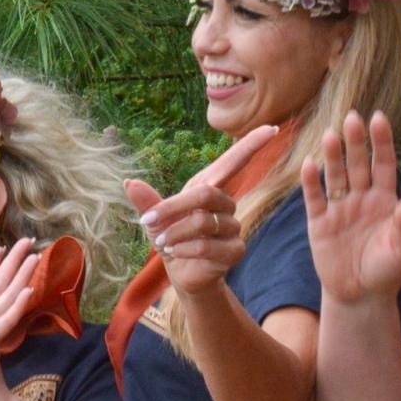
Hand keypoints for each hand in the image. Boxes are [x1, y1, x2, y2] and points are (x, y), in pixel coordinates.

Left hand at [125, 123, 277, 295]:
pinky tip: (176, 254)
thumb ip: (146, 201)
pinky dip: (183, 250)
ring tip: (162, 243)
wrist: (180, 272)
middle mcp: (226, 204)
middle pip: (206, 194)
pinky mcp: (236, 250)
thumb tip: (129, 182)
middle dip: (172, 208)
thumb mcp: (154, 219)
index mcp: (208, 189)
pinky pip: (207, 245)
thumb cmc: (170, 238)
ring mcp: (234, 227)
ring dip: (174, 233)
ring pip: (203, 222)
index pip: (233, 163)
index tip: (271, 127)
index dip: (251, 145)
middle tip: (147, 221)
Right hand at [303, 111, 400, 304]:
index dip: (382, 142)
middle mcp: (361, 199)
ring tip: (331, 134)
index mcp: (385, 202)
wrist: (359, 294)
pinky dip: (311, 182)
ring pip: (335, 176)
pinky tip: (309, 164)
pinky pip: (314, 198)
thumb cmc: (386, 272)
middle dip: (356, 141)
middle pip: (357, 165)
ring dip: (333, 156)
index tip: (379, 119)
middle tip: (352, 117)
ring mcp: (339, 209)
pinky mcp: (319, 223)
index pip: (383, 165)